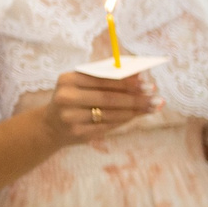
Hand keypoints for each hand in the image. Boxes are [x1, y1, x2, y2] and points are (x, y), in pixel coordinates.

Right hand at [35, 68, 154, 149]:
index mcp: (68, 79)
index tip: (148, 83)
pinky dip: (125, 120)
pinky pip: (108, 126)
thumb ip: (106, 78)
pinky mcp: (78, 132)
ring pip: (111, 113)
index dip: (127, 82)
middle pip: (109, 98)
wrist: (50, 126)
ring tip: (153, 107)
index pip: (103, 79)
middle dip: (136, 98)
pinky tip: (138, 116)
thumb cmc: (73, 100)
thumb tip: (138, 74)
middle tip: (157, 98)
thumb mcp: (82, 85)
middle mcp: (67, 97)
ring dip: (135, 111)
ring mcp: (71, 116)